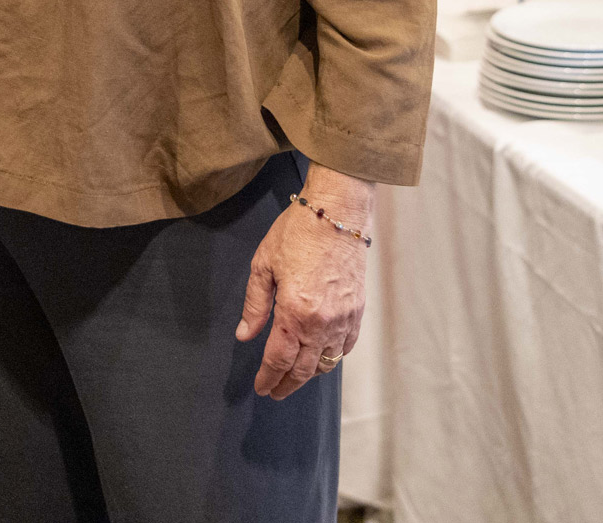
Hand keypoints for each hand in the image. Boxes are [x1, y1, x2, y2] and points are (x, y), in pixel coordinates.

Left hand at [235, 172, 370, 400]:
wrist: (337, 211)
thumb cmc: (297, 232)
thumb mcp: (263, 265)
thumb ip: (255, 306)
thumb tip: (244, 335)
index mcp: (295, 313)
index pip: (279, 359)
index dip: (268, 377)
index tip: (261, 388)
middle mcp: (322, 323)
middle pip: (304, 368)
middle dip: (287, 383)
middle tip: (274, 391)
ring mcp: (344, 318)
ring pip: (327, 362)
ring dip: (310, 374)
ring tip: (296, 377)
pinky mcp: (358, 310)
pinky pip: (346, 345)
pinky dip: (333, 357)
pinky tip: (323, 357)